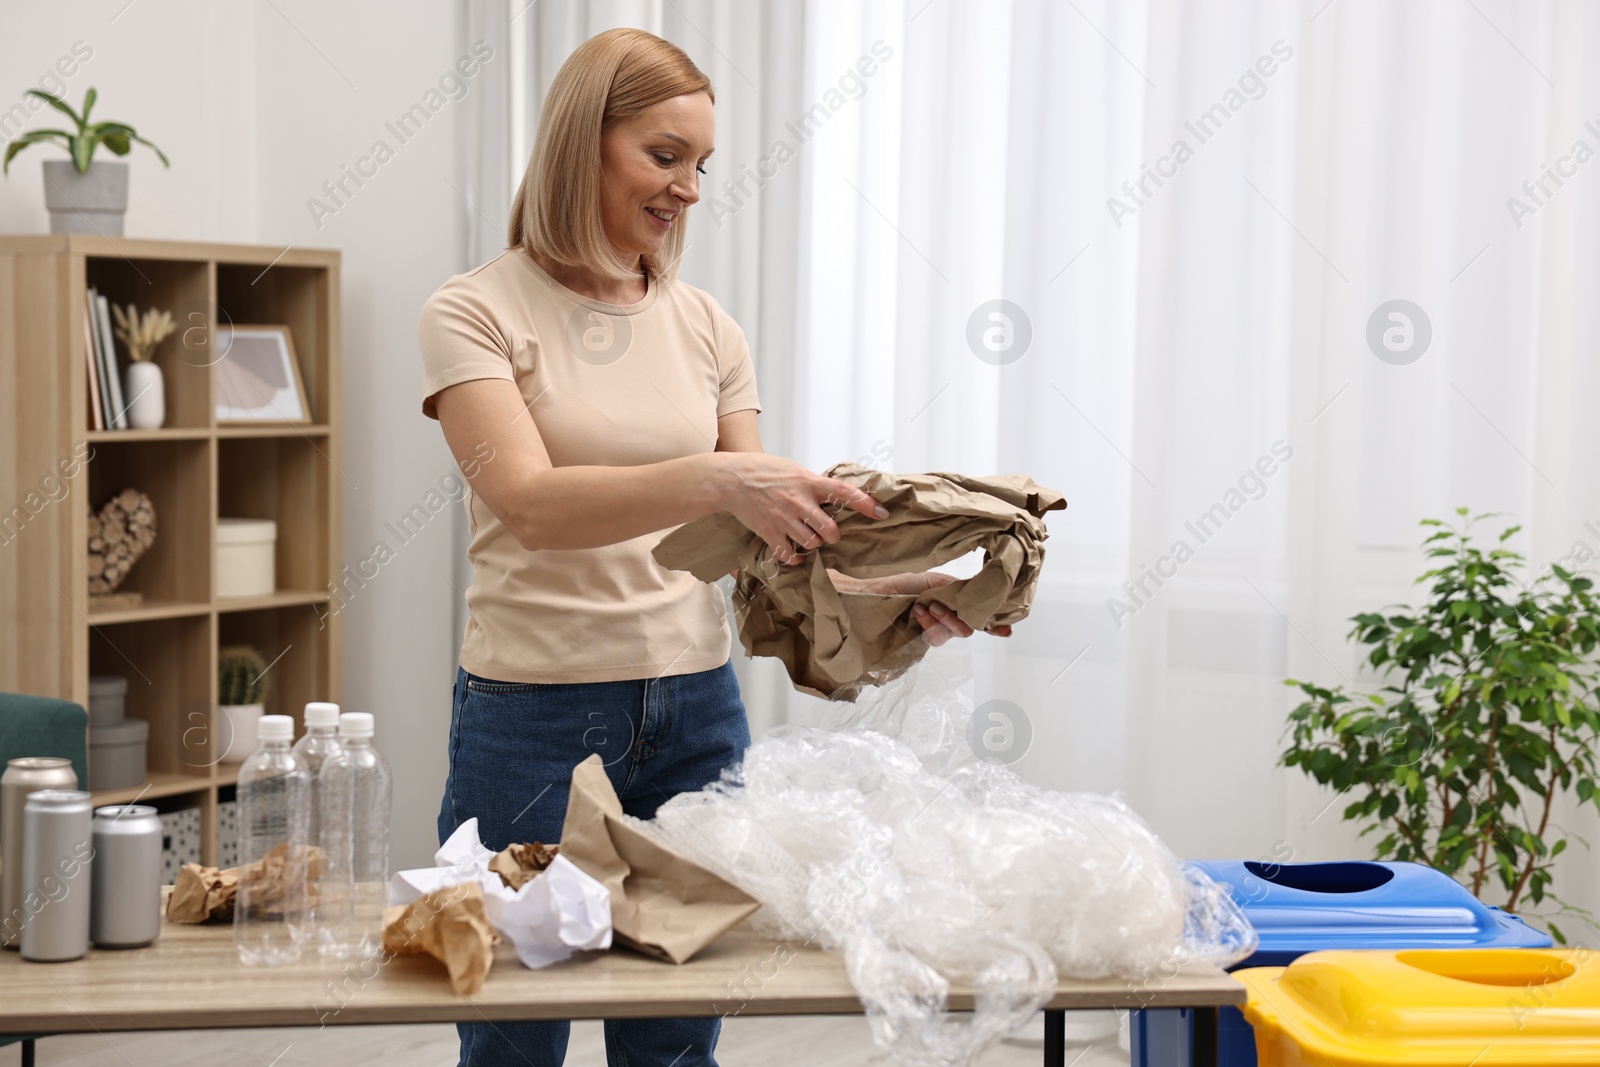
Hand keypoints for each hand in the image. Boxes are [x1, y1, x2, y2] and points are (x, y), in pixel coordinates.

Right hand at [717, 453, 888, 566]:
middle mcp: (799, 502)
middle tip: (828, 532)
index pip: (844, 493)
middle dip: (833, 535)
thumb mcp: (794, 470)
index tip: (882, 513)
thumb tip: (834, 496)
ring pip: (812, 544)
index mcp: (808, 482)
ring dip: (814, 544)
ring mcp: (784, 519)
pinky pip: (790, 555)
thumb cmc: (764, 470)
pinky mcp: (769, 533)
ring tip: (807, 536)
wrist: (732, 479)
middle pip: (830, 530)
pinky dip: (796, 558)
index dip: (866, 504)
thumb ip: (814, 484)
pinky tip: (795, 552)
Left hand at [831, 569, 1013, 645]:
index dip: (992, 623)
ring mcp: (929, 630)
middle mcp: (941, 617)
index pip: (974, 614)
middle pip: (966, 626)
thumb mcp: (927, 580)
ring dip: (944, 621)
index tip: (1006, 630)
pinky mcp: (916, 640)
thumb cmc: (888, 582)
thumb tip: (976, 593)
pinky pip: (935, 638)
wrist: (858, 592)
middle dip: (959, 617)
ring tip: (924, 608)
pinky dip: (932, 625)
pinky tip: (919, 614)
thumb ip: (952, 589)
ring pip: (953, 633)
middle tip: (938, 606)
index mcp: (946, 600)